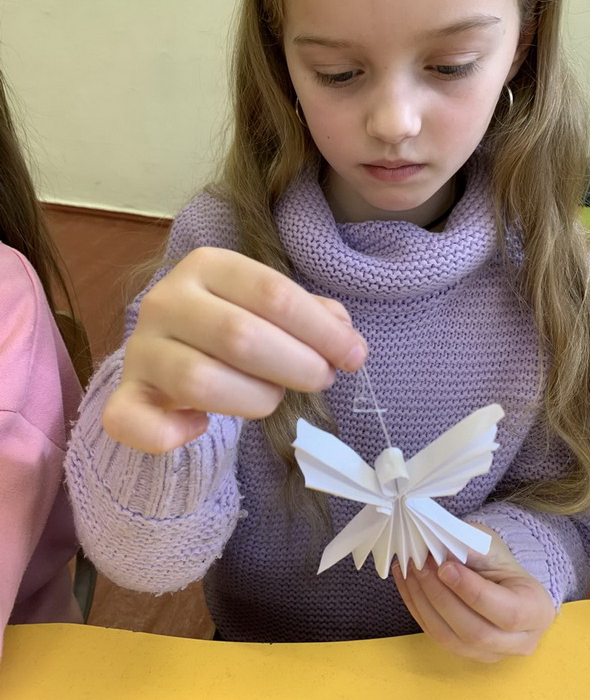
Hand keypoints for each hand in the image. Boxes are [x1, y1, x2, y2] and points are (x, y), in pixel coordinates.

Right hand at [103, 248, 367, 452]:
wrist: (170, 345)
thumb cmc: (230, 322)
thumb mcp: (270, 306)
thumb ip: (311, 315)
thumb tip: (347, 338)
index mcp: (207, 265)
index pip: (272, 293)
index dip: (321, 330)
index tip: (354, 357)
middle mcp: (166, 300)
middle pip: (240, 336)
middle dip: (296, 366)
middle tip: (321, 380)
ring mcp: (141, 348)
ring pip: (200, 381)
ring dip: (254, 399)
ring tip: (272, 398)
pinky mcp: (125, 394)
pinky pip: (133, 422)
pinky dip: (171, 433)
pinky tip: (200, 427)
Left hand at [392, 524, 555, 662]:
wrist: (500, 580)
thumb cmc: (499, 562)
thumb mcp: (492, 546)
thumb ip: (472, 549)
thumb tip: (442, 552)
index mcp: (536, 610)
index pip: (507, 612)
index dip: (472, 591)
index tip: (444, 566)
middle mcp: (520, 641)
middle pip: (476, 632)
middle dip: (441, 597)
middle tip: (420, 565)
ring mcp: (492, 654)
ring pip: (451, 639)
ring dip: (424, 603)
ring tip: (409, 571)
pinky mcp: (467, 654)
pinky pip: (437, 637)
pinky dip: (417, 609)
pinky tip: (406, 583)